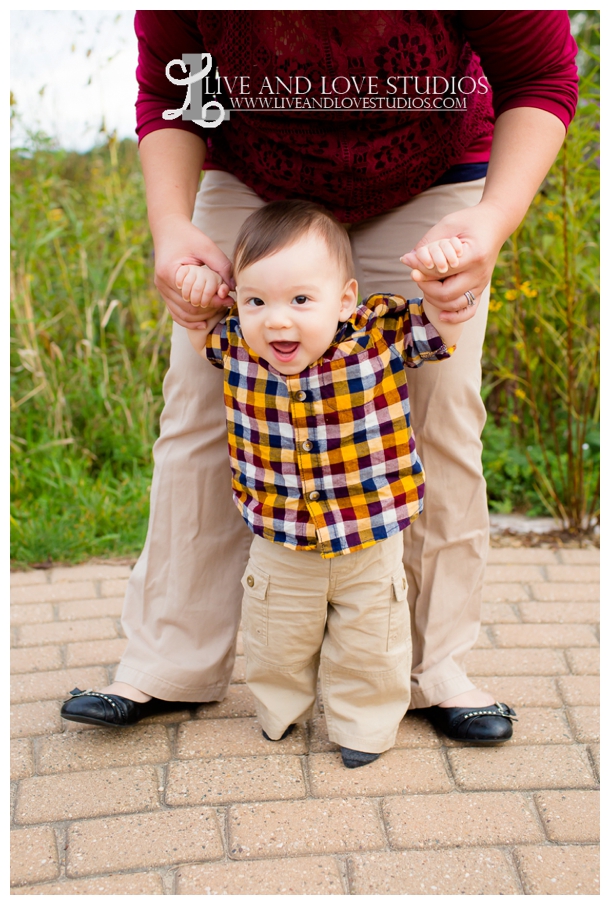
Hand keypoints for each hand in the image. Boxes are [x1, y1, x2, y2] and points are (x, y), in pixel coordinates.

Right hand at [152, 214, 234, 329]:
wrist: (169, 230)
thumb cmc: (189, 236)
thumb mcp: (207, 247)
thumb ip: (221, 266)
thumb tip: (233, 288)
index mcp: (169, 272)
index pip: (192, 297)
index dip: (212, 301)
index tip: (227, 300)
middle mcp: (162, 284)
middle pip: (188, 309)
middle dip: (208, 310)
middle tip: (226, 306)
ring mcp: (161, 290)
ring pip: (182, 314)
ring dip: (201, 316)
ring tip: (218, 311)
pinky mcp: (164, 292)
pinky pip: (176, 313)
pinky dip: (189, 320)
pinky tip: (203, 324)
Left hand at [401, 200, 507, 323]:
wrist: (495, 223)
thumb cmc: (469, 221)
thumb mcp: (448, 225)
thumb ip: (428, 243)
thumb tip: (407, 260)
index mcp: (474, 255)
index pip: (442, 271)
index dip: (423, 270)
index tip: (411, 263)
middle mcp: (480, 273)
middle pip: (446, 293)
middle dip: (426, 287)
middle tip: (418, 275)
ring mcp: (482, 283)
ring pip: (454, 304)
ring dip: (435, 299)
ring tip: (426, 285)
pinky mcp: (481, 289)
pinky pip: (469, 311)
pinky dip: (455, 317)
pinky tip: (441, 315)